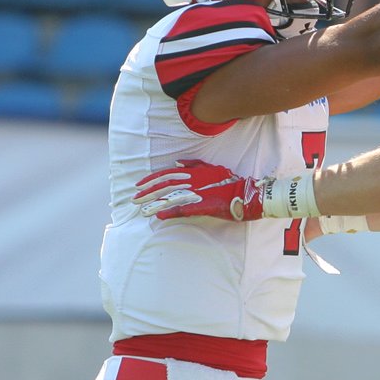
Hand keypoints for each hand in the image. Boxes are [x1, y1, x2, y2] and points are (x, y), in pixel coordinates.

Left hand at [133, 160, 260, 220]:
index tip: (139, 185)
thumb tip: (177, 163)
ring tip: (142, 209)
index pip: (166, 174)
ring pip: (169, 198)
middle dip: (148, 192)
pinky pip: (182, 209)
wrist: (244, 194)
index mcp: (192, 172)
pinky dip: (169, 212)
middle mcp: (191, 181)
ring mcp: (196, 194)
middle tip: (134, 199)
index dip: (151, 179)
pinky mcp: (201, 206)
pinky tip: (159, 216)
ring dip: (155, 204)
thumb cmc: (228, 182)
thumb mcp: (211, 168)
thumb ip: (193, 164)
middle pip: (164, 186)